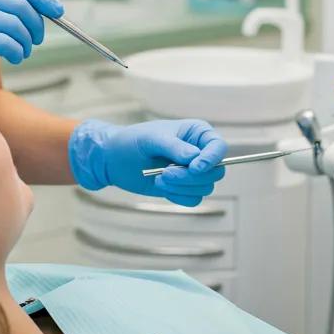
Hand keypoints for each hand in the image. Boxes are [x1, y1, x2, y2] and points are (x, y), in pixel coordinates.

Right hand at [0, 0, 63, 74]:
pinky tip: (14, 58)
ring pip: (17, 24)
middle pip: (21, 3)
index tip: (57, 10)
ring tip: (22, 53)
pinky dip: (17, 51)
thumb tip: (25, 10)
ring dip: (26, 42)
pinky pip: (8, 42)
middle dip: (36, 23)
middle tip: (36, 40)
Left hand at [69, 118, 227, 206]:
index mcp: (197, 133)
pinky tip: (160, 186)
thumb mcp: (151, 139)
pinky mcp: (184, 188)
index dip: (212, 159)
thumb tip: (194, 158)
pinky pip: (194, 199)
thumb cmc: (133, 141)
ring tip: (159, 178)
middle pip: (216, 172)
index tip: (194, 167)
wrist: (115, 159)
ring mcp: (193, 172)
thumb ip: (174, 147)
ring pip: (205, 187)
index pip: (218, 147)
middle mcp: (199, 152)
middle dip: (191, 177)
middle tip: (166, 173)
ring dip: (181, 187)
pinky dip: (178, 196)